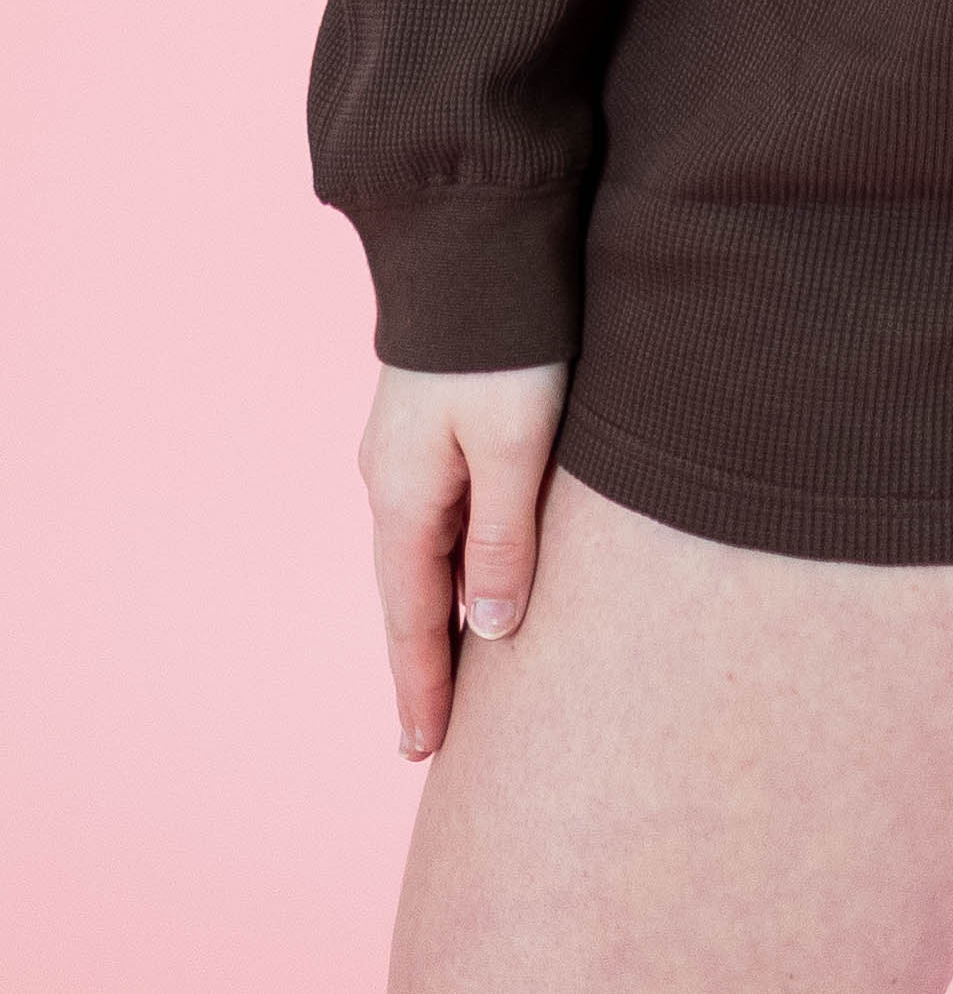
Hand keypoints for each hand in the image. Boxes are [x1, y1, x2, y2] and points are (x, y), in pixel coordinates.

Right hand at [356, 358, 570, 760]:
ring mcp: (408, 448)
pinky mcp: (434, 421)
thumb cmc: (508, 342)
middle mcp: (393, 479)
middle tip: (434, 734)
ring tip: (460, 671)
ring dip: (440, 612)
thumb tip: (489, 630)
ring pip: (425, 553)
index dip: (422, 687)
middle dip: (425, 662)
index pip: (412, 619)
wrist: (479, 239)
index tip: (423, 753)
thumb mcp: (517, 447)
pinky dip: (452, 561)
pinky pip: (440, 515)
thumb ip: (505, 541)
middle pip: (411, 592)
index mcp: (404, 497)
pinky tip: (473, 575)